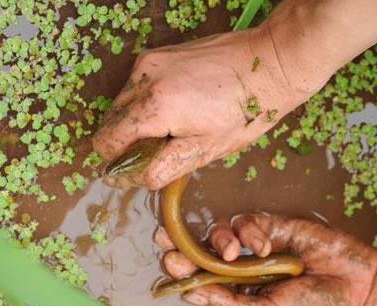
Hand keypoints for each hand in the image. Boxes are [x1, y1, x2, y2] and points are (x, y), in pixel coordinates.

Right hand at [93, 26, 326, 189]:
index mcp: (155, 106)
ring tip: (175, 127)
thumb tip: (127, 179)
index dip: (118, 161)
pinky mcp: (158, 53)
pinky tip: (178, 107)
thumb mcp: (205, 150)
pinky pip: (137, 85)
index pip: (107, 140)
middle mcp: (144, 78)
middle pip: (110, 121)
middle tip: (165, 148)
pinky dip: (147, 102)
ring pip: (122, 103)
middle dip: (129, 141)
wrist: (269, 64)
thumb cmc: (245, 112)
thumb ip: (162, 167)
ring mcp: (150, 61)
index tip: (140, 167)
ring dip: (137, 121)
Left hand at [155, 213, 376, 305]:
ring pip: (220, 233)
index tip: (167, 264)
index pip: (201, 281)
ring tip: (232, 253)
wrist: (361, 287)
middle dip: (181, 245)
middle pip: (202, 252)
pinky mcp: (275, 225)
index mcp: (240, 295)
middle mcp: (244, 270)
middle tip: (164, 240)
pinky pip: (248, 221)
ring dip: (218, 240)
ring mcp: (258, 246)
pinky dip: (251, 231)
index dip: (181, 271)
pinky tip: (265, 245)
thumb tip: (193, 294)